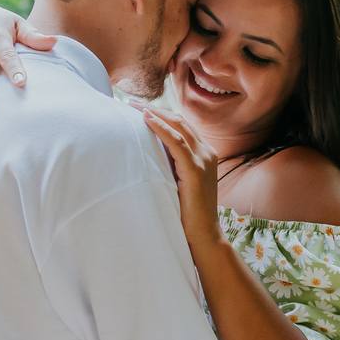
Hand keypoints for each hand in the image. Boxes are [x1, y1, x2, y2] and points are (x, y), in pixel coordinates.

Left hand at [140, 106, 222, 256]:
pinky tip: (146, 120)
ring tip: (134, 107)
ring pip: (178, 126)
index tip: (139, 108)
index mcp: (205, 154)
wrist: (204, 236)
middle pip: (179, 121)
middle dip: (155, 109)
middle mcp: (207, 152)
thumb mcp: (179, 183)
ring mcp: (204, 160)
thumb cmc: (187, 214)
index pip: (182, 125)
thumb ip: (171, 166)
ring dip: (154, 114)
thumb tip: (147, 152)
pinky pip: (177, 143)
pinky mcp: (196, 171)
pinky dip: (160, 128)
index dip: (161, 114)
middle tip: (131, 103)